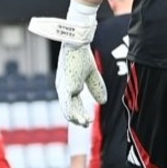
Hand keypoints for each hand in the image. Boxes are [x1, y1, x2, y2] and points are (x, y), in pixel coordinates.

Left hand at [29, 6, 105, 126]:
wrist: (77, 44)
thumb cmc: (82, 55)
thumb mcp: (91, 74)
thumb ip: (96, 87)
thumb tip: (103, 102)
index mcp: (68, 85)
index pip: (73, 104)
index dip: (81, 113)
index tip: (90, 120)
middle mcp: (63, 88)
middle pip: (69, 109)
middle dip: (79, 118)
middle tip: (88, 123)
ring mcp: (63, 89)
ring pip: (67, 110)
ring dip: (77, 118)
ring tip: (87, 123)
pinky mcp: (66, 88)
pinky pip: (68, 105)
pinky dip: (75, 114)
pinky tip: (82, 119)